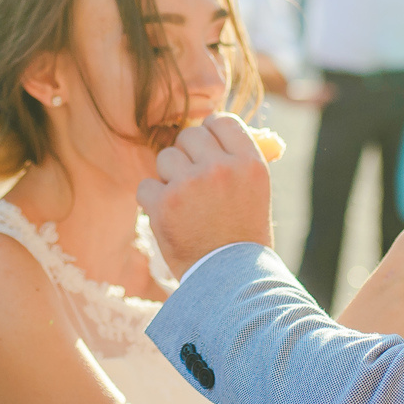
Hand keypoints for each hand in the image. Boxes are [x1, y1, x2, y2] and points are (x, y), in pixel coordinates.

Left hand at [139, 114, 274, 278]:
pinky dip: (152, 202)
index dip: (210, 134)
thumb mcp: (257, 191)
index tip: (208, 153)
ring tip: (185, 205)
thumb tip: (220, 122)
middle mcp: (221, 168)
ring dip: (169, 178)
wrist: (230, 282)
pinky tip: (170, 219)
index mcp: (250, 162)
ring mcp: (191, 184)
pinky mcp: (164, 204)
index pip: (221, 121)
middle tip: (194, 185)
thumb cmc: (243, 236)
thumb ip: (240, 157)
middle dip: (187, 156)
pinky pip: (146, 185)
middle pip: (189, 135)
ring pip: (165, 157)